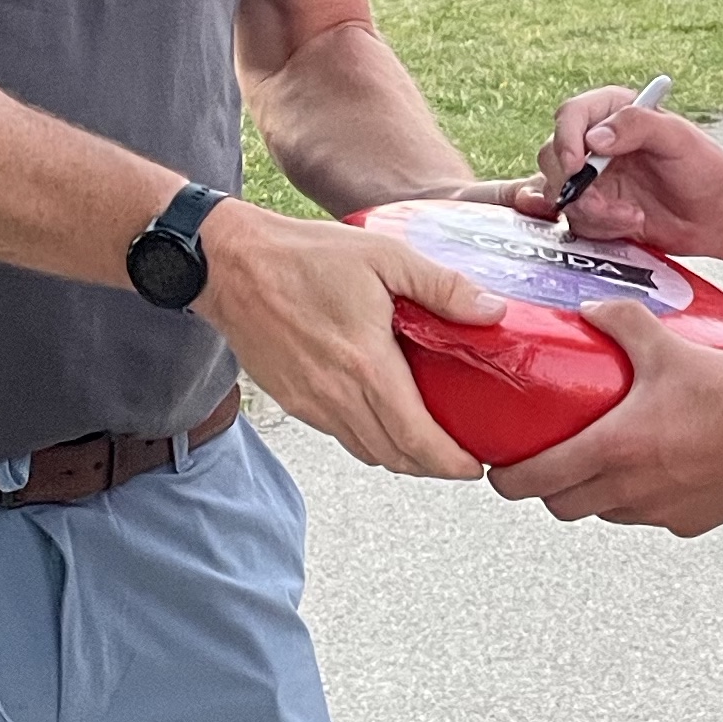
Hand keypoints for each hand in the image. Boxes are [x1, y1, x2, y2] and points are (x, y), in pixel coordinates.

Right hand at [200, 203, 498, 479]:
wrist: (230, 262)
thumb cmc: (302, 255)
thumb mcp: (386, 257)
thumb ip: (443, 287)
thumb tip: (492, 311)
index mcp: (367, 366)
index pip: (417, 439)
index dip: (451, 461)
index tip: (474, 465)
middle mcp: (337, 396)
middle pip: (395, 457)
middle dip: (432, 466)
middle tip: (460, 458)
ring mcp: (311, 403)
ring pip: (366, 452)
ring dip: (400, 456)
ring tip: (427, 442)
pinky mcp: (292, 401)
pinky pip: (339, 435)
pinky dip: (368, 439)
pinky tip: (381, 416)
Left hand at [491, 301, 722, 533]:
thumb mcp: (669, 347)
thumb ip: (622, 323)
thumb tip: (590, 307)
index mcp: (614, 450)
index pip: (536, 481)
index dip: (507, 480)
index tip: (498, 471)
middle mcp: (630, 490)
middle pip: (562, 507)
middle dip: (547, 489)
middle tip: (545, 464)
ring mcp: (661, 512)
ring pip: (606, 514)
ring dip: (595, 495)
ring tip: (601, 463)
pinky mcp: (690, 523)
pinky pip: (650, 517)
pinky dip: (642, 500)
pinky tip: (657, 470)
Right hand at [519, 87, 722, 252]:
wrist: (715, 214)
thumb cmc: (704, 169)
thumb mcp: (678, 139)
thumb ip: (638, 126)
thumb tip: (595, 139)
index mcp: (612, 111)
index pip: (570, 116)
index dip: (565, 140)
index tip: (576, 166)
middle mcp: (594, 142)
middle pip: (551, 156)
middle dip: (576, 186)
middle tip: (604, 204)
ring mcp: (590, 177)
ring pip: (559, 194)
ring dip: (593, 212)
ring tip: (633, 216)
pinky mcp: (592, 208)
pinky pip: (573, 220)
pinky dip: (599, 227)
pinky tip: (632, 224)